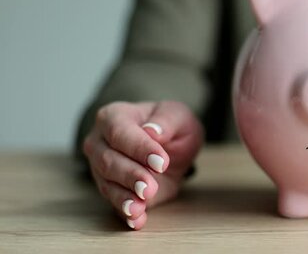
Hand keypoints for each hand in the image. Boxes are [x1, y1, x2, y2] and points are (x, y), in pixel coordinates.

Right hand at [82, 101, 203, 229]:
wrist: (171, 145)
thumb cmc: (170, 125)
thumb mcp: (177, 116)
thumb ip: (166, 121)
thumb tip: (153, 131)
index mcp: (113, 117)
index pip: (120, 132)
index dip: (139, 148)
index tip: (160, 162)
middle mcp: (100, 143)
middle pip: (108, 161)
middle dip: (130, 176)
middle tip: (149, 187)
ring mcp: (102, 169)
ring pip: (107, 184)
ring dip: (124, 198)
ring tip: (140, 208)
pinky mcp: (112, 190)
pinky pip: (114, 204)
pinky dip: (125, 213)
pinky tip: (137, 221)